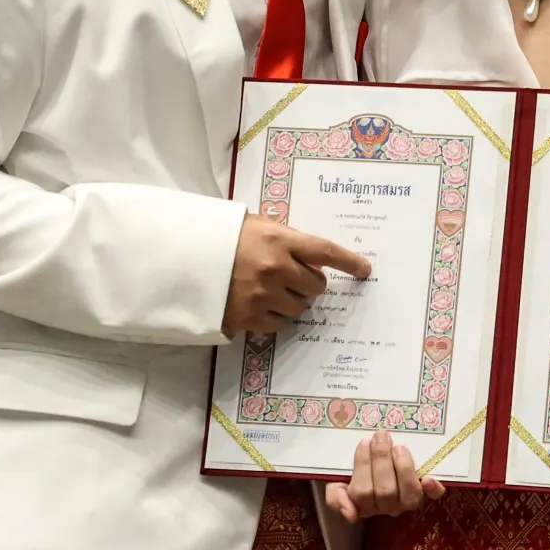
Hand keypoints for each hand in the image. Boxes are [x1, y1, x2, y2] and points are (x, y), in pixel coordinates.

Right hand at [223, 215, 371, 335]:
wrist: (183, 258)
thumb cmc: (223, 237)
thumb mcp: (256, 225)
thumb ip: (286, 239)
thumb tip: (313, 258)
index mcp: (279, 240)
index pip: (325, 251)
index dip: (349, 261)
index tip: (365, 270)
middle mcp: (275, 268)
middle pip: (316, 286)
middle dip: (310, 283)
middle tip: (295, 277)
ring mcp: (262, 295)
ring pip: (299, 307)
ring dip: (292, 300)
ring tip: (271, 289)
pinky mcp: (248, 317)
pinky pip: (278, 324)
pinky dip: (274, 316)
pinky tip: (259, 303)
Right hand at [325, 429, 445, 522]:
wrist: (377, 464)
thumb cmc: (355, 473)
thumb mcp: (337, 483)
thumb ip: (335, 497)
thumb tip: (350, 514)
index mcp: (364, 504)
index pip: (362, 492)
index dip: (363, 467)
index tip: (364, 442)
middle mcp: (388, 506)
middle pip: (385, 491)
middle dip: (382, 460)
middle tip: (380, 436)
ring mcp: (407, 501)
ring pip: (408, 494)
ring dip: (403, 469)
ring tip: (398, 447)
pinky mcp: (427, 493)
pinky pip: (433, 496)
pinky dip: (433, 489)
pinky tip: (428, 478)